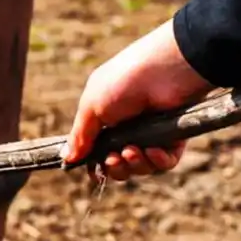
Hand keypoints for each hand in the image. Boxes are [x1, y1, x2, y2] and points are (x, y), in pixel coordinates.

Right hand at [65, 19, 213, 180]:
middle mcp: (128, 128)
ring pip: (141, 167)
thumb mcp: (92, 106)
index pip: (97, 152)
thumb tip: (67, 159)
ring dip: (135, 165)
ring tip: (132, 149)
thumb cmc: (123, 82)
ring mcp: (152, 134)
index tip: (93, 170)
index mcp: (105, 119)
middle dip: (115, 168)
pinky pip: (165, 162)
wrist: (163, 70)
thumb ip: (80, 136)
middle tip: (114, 158)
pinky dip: (158, 161)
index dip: (95, 165)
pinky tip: (153, 149)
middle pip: (119, 166)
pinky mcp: (174, 137)